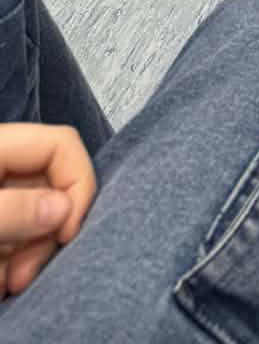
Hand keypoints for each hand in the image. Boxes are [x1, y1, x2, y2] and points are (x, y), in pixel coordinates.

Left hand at [0, 123, 95, 297]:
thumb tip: (64, 210)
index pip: (62, 145)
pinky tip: (0, 283)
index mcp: (0, 146)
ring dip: (32, 255)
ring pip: (37, 220)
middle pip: (53, 186)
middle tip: (27, 275)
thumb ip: (15, 209)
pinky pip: (16, 240)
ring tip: (8, 285)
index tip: (68, 232)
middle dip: (50, 233)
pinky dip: (15, 262)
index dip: (78, 184)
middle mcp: (3, 167)